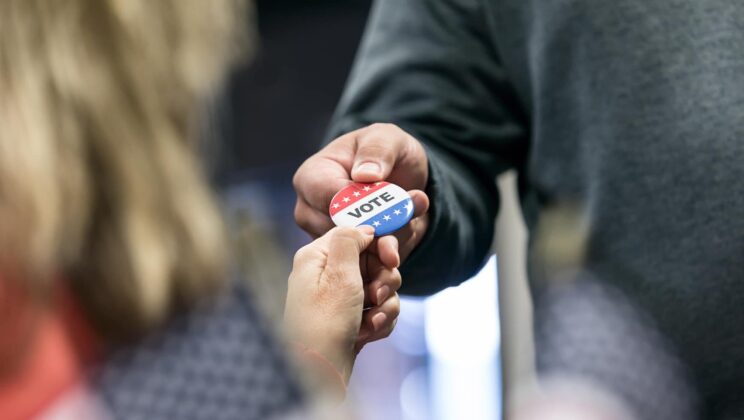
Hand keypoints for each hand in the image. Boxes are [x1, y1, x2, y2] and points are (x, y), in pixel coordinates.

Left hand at [284, 226, 401, 381]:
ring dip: (384, 305)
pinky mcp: (350, 319)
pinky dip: (379, 321)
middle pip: (372, 262)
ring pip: (380, 288)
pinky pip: (378, 310)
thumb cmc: (324, 324)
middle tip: (377, 296)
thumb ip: (350, 242)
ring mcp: (339, 298)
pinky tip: (368, 334)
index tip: (392, 259)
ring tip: (372, 321)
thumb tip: (362, 227)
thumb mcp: (339, 275)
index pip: (355, 234)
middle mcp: (326, 274)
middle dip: (384, 281)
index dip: (378, 245)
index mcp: (317, 257)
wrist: (318, 373)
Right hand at [293, 123, 430, 268]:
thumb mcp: (386, 138)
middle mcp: (312, 213)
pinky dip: (392, 254)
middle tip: (409, 214)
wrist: (402, 177)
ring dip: (390, 241)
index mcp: (311, 179)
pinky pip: (370, 266)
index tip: (387, 205)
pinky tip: (407, 234)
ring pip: (357, 254)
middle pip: (341, 233)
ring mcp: (328, 239)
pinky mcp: (349, 258)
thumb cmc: (385, 151)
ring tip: (412, 219)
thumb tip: (365, 175)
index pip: (328, 200)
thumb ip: (377, 151)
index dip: (360, 206)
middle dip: (380, 227)